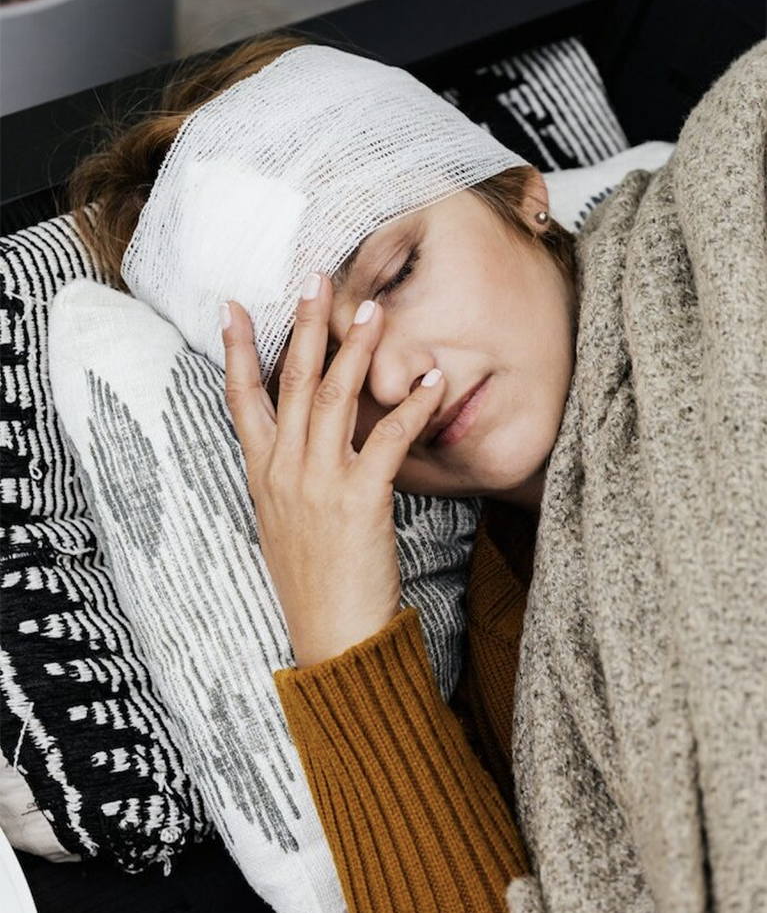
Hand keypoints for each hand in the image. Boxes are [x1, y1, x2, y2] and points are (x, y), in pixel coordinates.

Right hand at [220, 275, 443, 667]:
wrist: (330, 635)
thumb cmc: (312, 581)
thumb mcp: (285, 522)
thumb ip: (290, 476)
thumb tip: (307, 442)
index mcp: (262, 474)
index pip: (241, 399)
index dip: (238, 350)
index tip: (235, 307)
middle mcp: (284, 469)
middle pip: (292, 382)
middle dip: (303, 326)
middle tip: (314, 277)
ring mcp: (318, 482)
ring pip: (334, 397)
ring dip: (355, 348)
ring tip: (373, 308)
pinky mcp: (359, 498)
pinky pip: (387, 437)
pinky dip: (411, 404)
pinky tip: (431, 378)